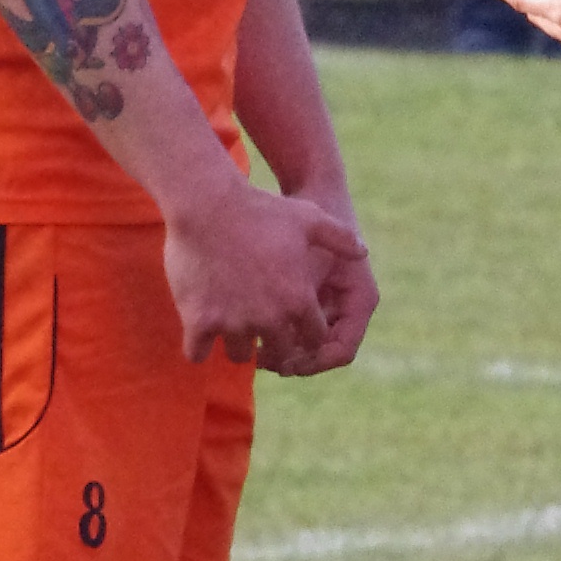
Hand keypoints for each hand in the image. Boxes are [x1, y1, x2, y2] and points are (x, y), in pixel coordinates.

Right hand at [162, 180, 363, 367]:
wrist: (207, 205)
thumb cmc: (259, 209)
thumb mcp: (308, 218)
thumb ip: (339, 238)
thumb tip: (362, 252)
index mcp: (299, 300)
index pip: (314, 339)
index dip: (305, 334)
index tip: (294, 328)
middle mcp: (269, 318)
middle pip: (280, 354)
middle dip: (275, 347)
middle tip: (262, 335)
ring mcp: (233, 322)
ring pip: (240, 356)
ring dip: (238, 345)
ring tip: (231, 328)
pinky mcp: (200, 322)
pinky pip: (198, 353)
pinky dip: (199, 348)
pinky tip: (199, 333)